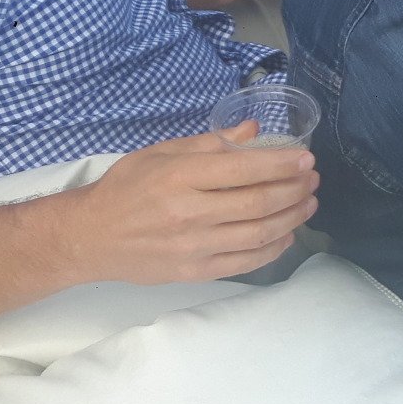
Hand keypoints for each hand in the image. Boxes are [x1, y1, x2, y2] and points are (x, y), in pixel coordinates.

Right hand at [65, 126, 318, 284]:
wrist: (90, 237)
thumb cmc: (125, 188)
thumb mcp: (160, 152)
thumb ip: (209, 143)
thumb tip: (252, 131)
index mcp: (181, 176)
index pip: (244, 169)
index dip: (282, 164)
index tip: (305, 158)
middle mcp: (190, 213)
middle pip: (258, 203)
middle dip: (294, 190)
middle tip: (313, 180)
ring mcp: (193, 247)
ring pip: (258, 234)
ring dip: (292, 218)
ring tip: (308, 204)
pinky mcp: (194, 272)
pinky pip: (244, 262)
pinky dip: (272, 249)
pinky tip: (287, 235)